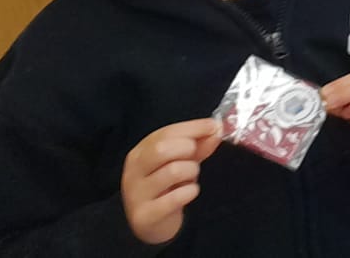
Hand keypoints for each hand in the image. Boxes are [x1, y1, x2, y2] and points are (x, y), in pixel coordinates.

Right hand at [121, 118, 220, 244]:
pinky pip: (175, 198)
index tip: (214, 125)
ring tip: (189, 178)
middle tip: (194, 158)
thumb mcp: (181, 161)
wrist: (151, 224)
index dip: (193, 128)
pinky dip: (190, 192)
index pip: (165, 133)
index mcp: (140, 153)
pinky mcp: (145, 215)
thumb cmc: (167, 186)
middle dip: (187, 149)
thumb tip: (216, 129)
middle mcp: (133, 172)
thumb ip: (198, 145)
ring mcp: (136, 194)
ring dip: (191, 172)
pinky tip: (188, 193)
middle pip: (162, 149)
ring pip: (172, 171)